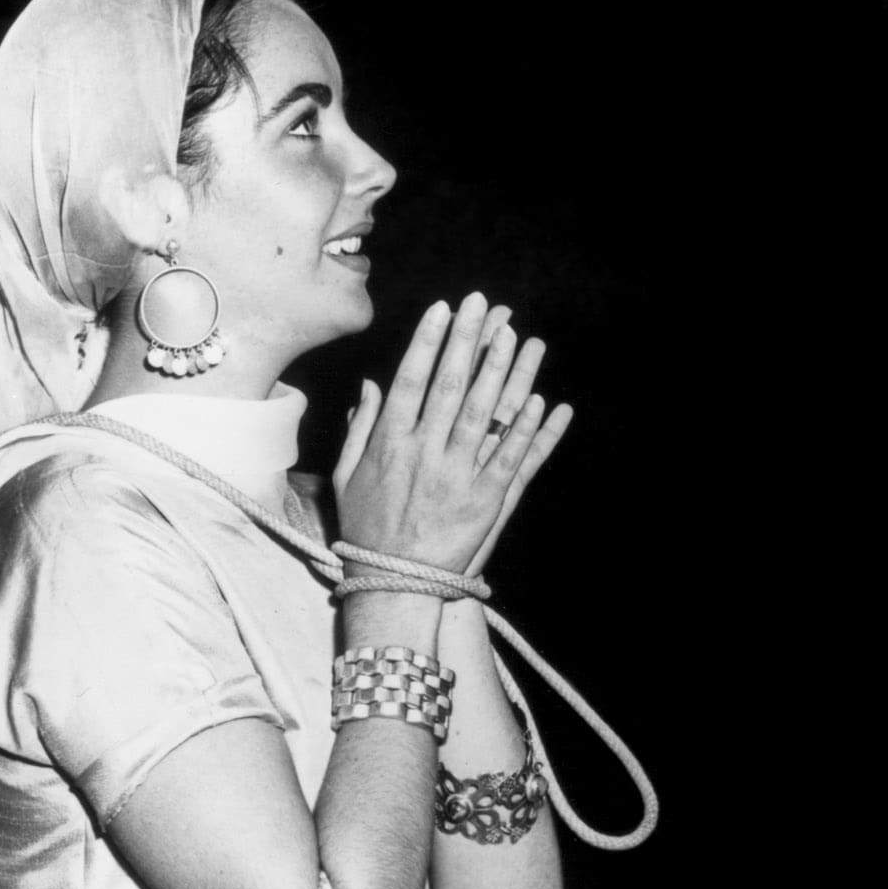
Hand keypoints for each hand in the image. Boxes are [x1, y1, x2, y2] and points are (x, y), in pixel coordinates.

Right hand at [332, 293, 571, 577]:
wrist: (393, 584)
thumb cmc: (366, 528)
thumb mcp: (347, 476)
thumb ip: (360, 428)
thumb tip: (371, 384)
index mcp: (389, 443)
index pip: (412, 379)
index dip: (429, 341)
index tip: (444, 309)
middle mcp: (424, 453)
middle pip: (451, 385)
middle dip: (469, 340)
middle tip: (485, 304)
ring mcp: (457, 477)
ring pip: (484, 414)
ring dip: (503, 372)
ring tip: (517, 336)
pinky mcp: (485, 502)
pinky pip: (510, 458)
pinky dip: (525, 429)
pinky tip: (540, 400)